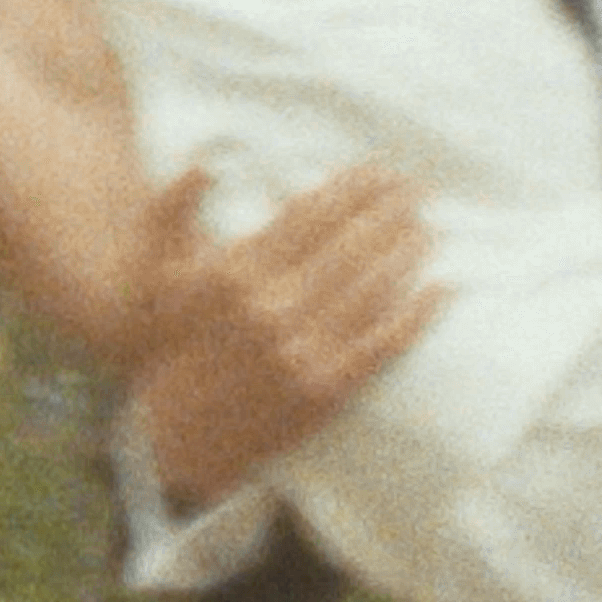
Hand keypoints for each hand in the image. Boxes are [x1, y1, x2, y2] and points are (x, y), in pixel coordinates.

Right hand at [128, 162, 446, 506]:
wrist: (178, 439)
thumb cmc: (175, 350)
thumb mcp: (161, 277)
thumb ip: (175, 211)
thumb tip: (208, 163)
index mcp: (235, 275)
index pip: (308, 215)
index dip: (349, 187)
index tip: (376, 169)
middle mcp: (272, 308)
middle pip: (349, 244)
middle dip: (388, 210)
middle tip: (416, 188)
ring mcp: (303, 350)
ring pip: (373, 287)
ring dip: (408, 251)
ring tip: (429, 227)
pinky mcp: (328, 389)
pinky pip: (384, 341)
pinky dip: (417, 313)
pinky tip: (440, 287)